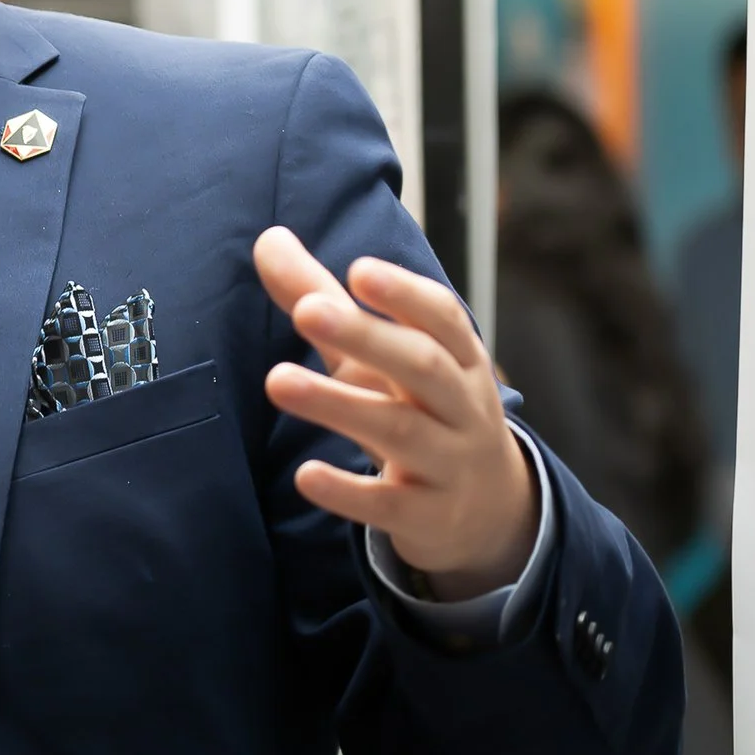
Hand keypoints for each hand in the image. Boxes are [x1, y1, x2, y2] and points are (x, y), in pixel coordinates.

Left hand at [255, 226, 535, 598]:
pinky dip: (349, 492)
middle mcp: (461, 407)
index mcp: (457, 360)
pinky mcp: (427, 516)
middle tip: (307, 310)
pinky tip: (306, 475)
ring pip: (401, 431)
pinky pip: (391, 505)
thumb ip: (322, 297)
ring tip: (276, 381)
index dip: (404, 295)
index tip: (359, 270)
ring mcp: (449, 463)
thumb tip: (267, 238)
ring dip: (339, 406)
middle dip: (368, 337)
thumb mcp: (376, 357)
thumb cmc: (416, 409)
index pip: (442, 319)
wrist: (487, 512)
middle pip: (422, 366)